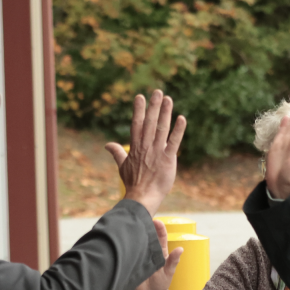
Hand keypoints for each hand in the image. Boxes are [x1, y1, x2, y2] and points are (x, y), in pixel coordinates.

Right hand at [106, 90, 186, 216]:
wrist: (142, 197)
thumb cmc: (133, 183)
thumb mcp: (122, 166)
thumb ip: (117, 153)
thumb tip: (107, 145)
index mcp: (135, 147)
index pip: (137, 124)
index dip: (139, 110)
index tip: (140, 97)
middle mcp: (146, 146)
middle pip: (150, 122)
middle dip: (154, 106)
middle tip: (158, 92)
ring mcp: (157, 152)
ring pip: (162, 128)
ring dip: (165, 113)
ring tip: (168, 99)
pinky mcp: (168, 159)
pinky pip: (174, 142)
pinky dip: (178, 130)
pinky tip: (182, 119)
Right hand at [132, 220, 182, 289]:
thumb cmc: (161, 283)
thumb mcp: (168, 272)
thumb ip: (173, 261)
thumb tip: (180, 249)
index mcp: (159, 251)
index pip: (160, 236)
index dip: (159, 228)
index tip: (156, 221)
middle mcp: (148, 250)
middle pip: (146, 235)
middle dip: (144, 225)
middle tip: (141, 217)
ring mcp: (138, 255)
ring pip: (136, 242)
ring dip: (134, 234)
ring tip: (130, 225)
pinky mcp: (130, 261)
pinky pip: (127, 253)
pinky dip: (125, 246)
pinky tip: (121, 238)